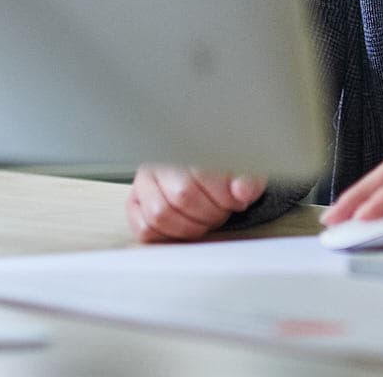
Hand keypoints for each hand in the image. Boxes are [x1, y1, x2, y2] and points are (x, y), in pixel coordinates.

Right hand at [125, 164, 266, 242]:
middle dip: (210, 212)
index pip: (201, 175)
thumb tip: (244, 190)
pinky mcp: (135, 205)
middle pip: (182, 196)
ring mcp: (144, 184)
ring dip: (190, 227)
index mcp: (187, 146)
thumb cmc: (224, 171)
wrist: (206, 172)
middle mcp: (160, 162)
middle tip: (223, 212)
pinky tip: (186, 228)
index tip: (237, 201)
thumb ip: (247, 179)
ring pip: (160, 214)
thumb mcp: (243, 168)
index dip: (223, 196)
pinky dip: (168, 235)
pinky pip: (144, 228)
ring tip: (206, 220)